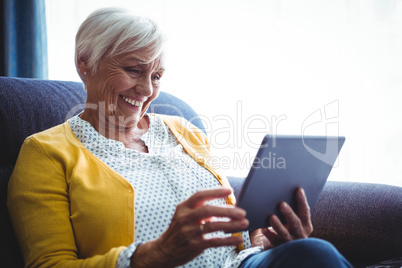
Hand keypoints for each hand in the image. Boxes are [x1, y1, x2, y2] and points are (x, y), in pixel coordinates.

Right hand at [131, 188, 248, 267]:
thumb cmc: (179, 230)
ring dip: (231, 225)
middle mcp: (185, 218)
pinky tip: (238, 238)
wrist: (164, 250)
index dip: (215, 192)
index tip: (230, 191)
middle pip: (208, 210)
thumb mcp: (184, 215)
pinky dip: (228, 240)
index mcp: (183, 207)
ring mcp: (189, 232)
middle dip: (227, 210)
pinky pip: (214, 242)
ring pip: (214, 226)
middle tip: (242, 212)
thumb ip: (201, 210)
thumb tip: (228, 206)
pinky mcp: (194, 246)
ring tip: (244, 223)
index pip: (200, 195)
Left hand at [250, 188, 312, 249]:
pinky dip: (268, 234)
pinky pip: (274, 241)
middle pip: (296, 223)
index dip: (302, 201)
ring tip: (271, 217)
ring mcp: (290, 242)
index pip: (305, 212)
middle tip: (282, 204)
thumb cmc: (286, 224)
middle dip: (289, 214)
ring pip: (285, 234)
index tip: (298, 189)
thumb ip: (291, 207)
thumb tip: (283, 189)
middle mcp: (300, 234)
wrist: (281, 244)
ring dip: (278, 225)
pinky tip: (263, 228)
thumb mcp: (292, 217)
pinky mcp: (280, 247)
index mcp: (306, 224)